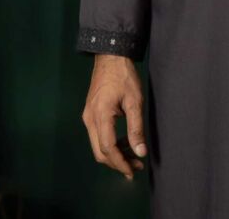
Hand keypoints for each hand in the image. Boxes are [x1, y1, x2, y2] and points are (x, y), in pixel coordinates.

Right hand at [82, 54, 147, 180]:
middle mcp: (90, 119)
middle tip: (136, 166)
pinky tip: (125, 142)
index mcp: (100, 115)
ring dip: (114, 154)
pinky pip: (98, 135)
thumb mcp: (135, 101)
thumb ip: (136, 128)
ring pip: (98, 145)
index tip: (133, 172)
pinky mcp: (90, 113)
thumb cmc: (124, 76)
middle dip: (117, 162)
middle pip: (100, 151)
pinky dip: (110, 143)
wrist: (111, 56)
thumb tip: (140, 151)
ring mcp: (88, 116)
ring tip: (134, 155)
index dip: (120, 163)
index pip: (108, 148)